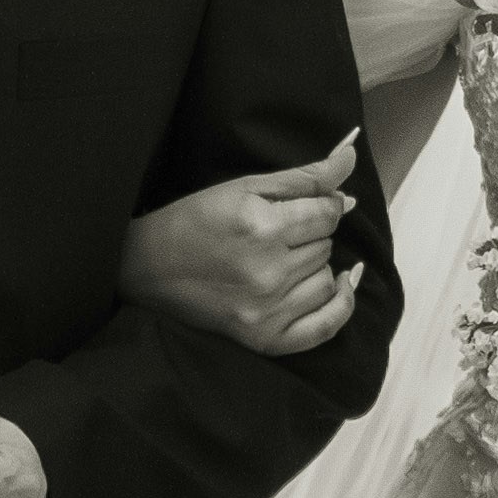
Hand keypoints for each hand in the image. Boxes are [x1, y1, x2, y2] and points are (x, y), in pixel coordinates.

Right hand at [119, 134, 361, 354]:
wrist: (147, 269)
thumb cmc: (192, 221)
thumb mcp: (243, 187)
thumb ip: (303, 176)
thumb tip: (350, 159)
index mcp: (261, 226)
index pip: (327, 213)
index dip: (323, 205)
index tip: (309, 204)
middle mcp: (267, 271)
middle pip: (326, 245)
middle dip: (312, 234)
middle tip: (279, 232)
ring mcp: (266, 310)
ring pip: (327, 279)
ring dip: (316, 265)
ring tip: (286, 258)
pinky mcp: (264, 339)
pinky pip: (325, 326)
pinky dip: (339, 306)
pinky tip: (340, 285)